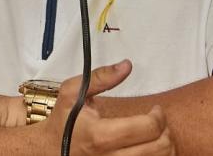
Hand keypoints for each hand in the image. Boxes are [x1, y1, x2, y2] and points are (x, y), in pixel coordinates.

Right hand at [44, 60, 175, 154]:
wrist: (47, 150)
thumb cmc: (62, 122)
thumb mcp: (73, 92)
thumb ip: (101, 77)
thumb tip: (127, 65)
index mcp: (101, 136)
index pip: (148, 128)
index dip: (159, 116)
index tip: (155, 110)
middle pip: (159, 148)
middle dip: (165, 131)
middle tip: (157, 122)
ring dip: (165, 147)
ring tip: (155, 136)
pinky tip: (149, 149)